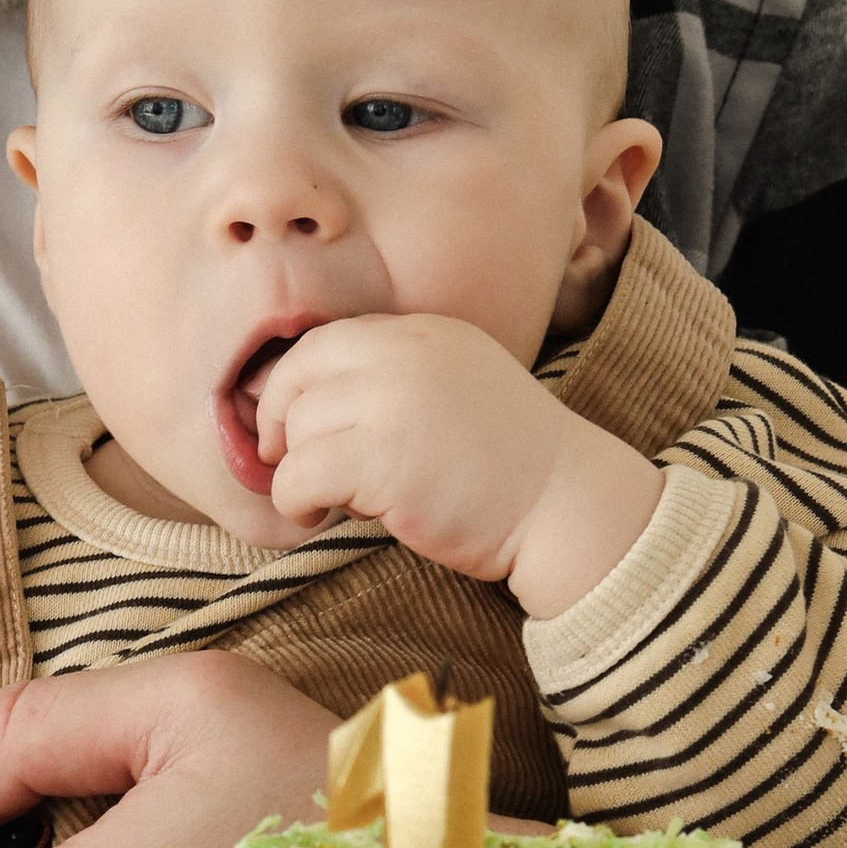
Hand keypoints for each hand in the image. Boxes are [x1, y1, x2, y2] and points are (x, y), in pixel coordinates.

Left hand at [253, 315, 661, 616]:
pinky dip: (296, 501)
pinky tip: (323, 515)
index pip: (322, 342)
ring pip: (294, 428)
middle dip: (281, 425)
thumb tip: (305, 403)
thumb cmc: (508, 463)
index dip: (291, 387)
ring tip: (335, 496)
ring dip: (298, 469)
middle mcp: (404, 353)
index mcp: (422, 332)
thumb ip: (396, 377)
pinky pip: (297, 475)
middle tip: (292, 465)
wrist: (566, 504)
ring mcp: (393, 402)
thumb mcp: (457, 386)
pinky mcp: (383, 460)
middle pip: (296, 376)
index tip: (292, 428)